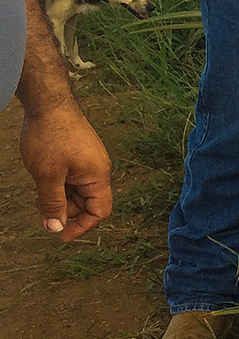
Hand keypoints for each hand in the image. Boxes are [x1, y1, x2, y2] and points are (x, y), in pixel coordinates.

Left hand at [20, 101, 112, 240]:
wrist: (49, 102)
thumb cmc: (50, 136)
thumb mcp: (47, 176)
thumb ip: (53, 204)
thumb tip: (55, 228)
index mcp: (98, 176)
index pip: (99, 212)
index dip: (81, 227)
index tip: (59, 235)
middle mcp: (98, 170)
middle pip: (87, 203)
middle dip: (65, 210)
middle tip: (40, 208)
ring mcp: (89, 160)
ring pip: (77, 191)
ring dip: (59, 197)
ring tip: (38, 192)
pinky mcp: (79, 153)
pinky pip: (72, 177)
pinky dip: (58, 184)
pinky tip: (43, 177)